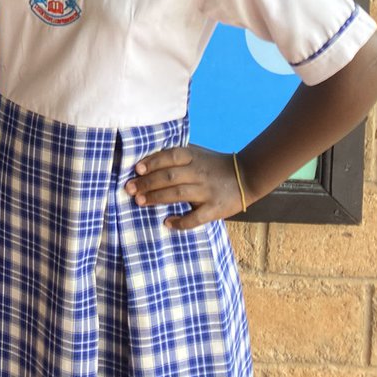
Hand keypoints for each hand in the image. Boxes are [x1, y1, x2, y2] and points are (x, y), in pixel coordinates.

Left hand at [125, 144, 245, 229]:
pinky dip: (181, 222)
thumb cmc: (213, 164)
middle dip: (147, 183)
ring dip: (157, 198)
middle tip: (129, 189)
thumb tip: (146, 160)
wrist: (246, 176)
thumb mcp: (196, 153)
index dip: (152, 162)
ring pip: (178, 194)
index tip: (136, 169)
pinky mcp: (215, 209)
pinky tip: (167, 223)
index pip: (169, 156)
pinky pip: (196, 218)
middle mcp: (199, 173)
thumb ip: (176, 155)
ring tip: (139, 202)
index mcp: (193, 157)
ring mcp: (207, 191)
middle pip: (169, 176)